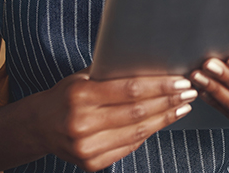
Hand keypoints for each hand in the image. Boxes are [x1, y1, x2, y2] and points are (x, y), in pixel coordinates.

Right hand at [30, 69, 195, 170]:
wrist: (38, 126)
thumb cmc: (67, 94)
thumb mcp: (83, 77)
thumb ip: (111, 73)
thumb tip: (154, 65)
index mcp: (80, 96)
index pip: (130, 90)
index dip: (160, 87)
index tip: (181, 81)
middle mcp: (81, 123)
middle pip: (137, 112)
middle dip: (168, 101)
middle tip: (190, 92)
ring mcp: (86, 147)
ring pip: (137, 132)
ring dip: (165, 118)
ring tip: (183, 106)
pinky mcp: (91, 163)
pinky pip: (129, 146)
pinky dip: (149, 133)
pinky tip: (163, 120)